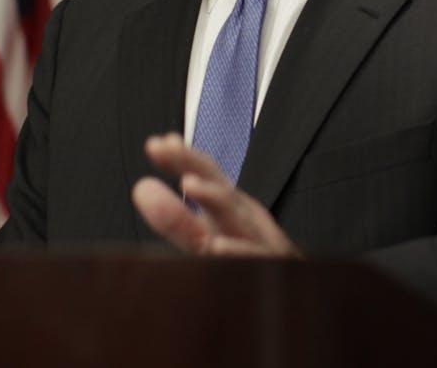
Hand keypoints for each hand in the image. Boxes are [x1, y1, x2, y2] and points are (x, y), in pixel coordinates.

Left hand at [131, 133, 301, 257]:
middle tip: (166, 150)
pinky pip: (254, 259)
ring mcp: (259, 242)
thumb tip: (142, 187)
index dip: (182, 158)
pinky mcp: (270, 269)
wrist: (293, 291)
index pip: (206, 175)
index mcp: (229, 207)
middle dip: (195, 166)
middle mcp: (244, 218)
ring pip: (238, 218)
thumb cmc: (246, 254)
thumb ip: (175, 214)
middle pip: (220, 187)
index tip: (155, 144)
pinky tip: (217, 245)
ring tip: (190, 184)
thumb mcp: (208, 236)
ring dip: (215, 198)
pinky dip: (238, 250)